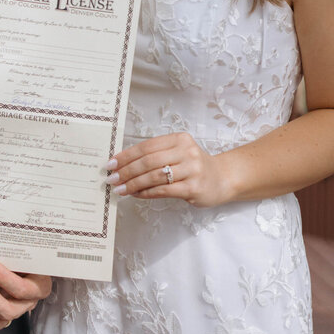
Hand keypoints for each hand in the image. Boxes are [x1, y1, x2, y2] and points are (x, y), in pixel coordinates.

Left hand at [0, 259, 50, 333]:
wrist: (16, 264)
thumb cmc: (19, 258)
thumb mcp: (21, 254)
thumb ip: (12, 255)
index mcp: (40, 286)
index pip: (23, 289)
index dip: (3, 278)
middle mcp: (28, 303)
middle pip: (10, 311)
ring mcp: (15, 312)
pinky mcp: (0, 319)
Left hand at [108, 131, 231, 207]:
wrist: (222, 179)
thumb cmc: (193, 166)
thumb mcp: (178, 153)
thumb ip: (155, 155)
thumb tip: (122, 164)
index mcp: (180, 139)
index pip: (146, 146)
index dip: (126, 155)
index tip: (111, 164)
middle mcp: (187, 151)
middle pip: (149, 161)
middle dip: (126, 171)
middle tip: (112, 179)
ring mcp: (192, 169)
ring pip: (154, 176)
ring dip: (133, 184)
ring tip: (120, 189)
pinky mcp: (194, 187)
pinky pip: (163, 190)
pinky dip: (146, 193)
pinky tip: (136, 195)